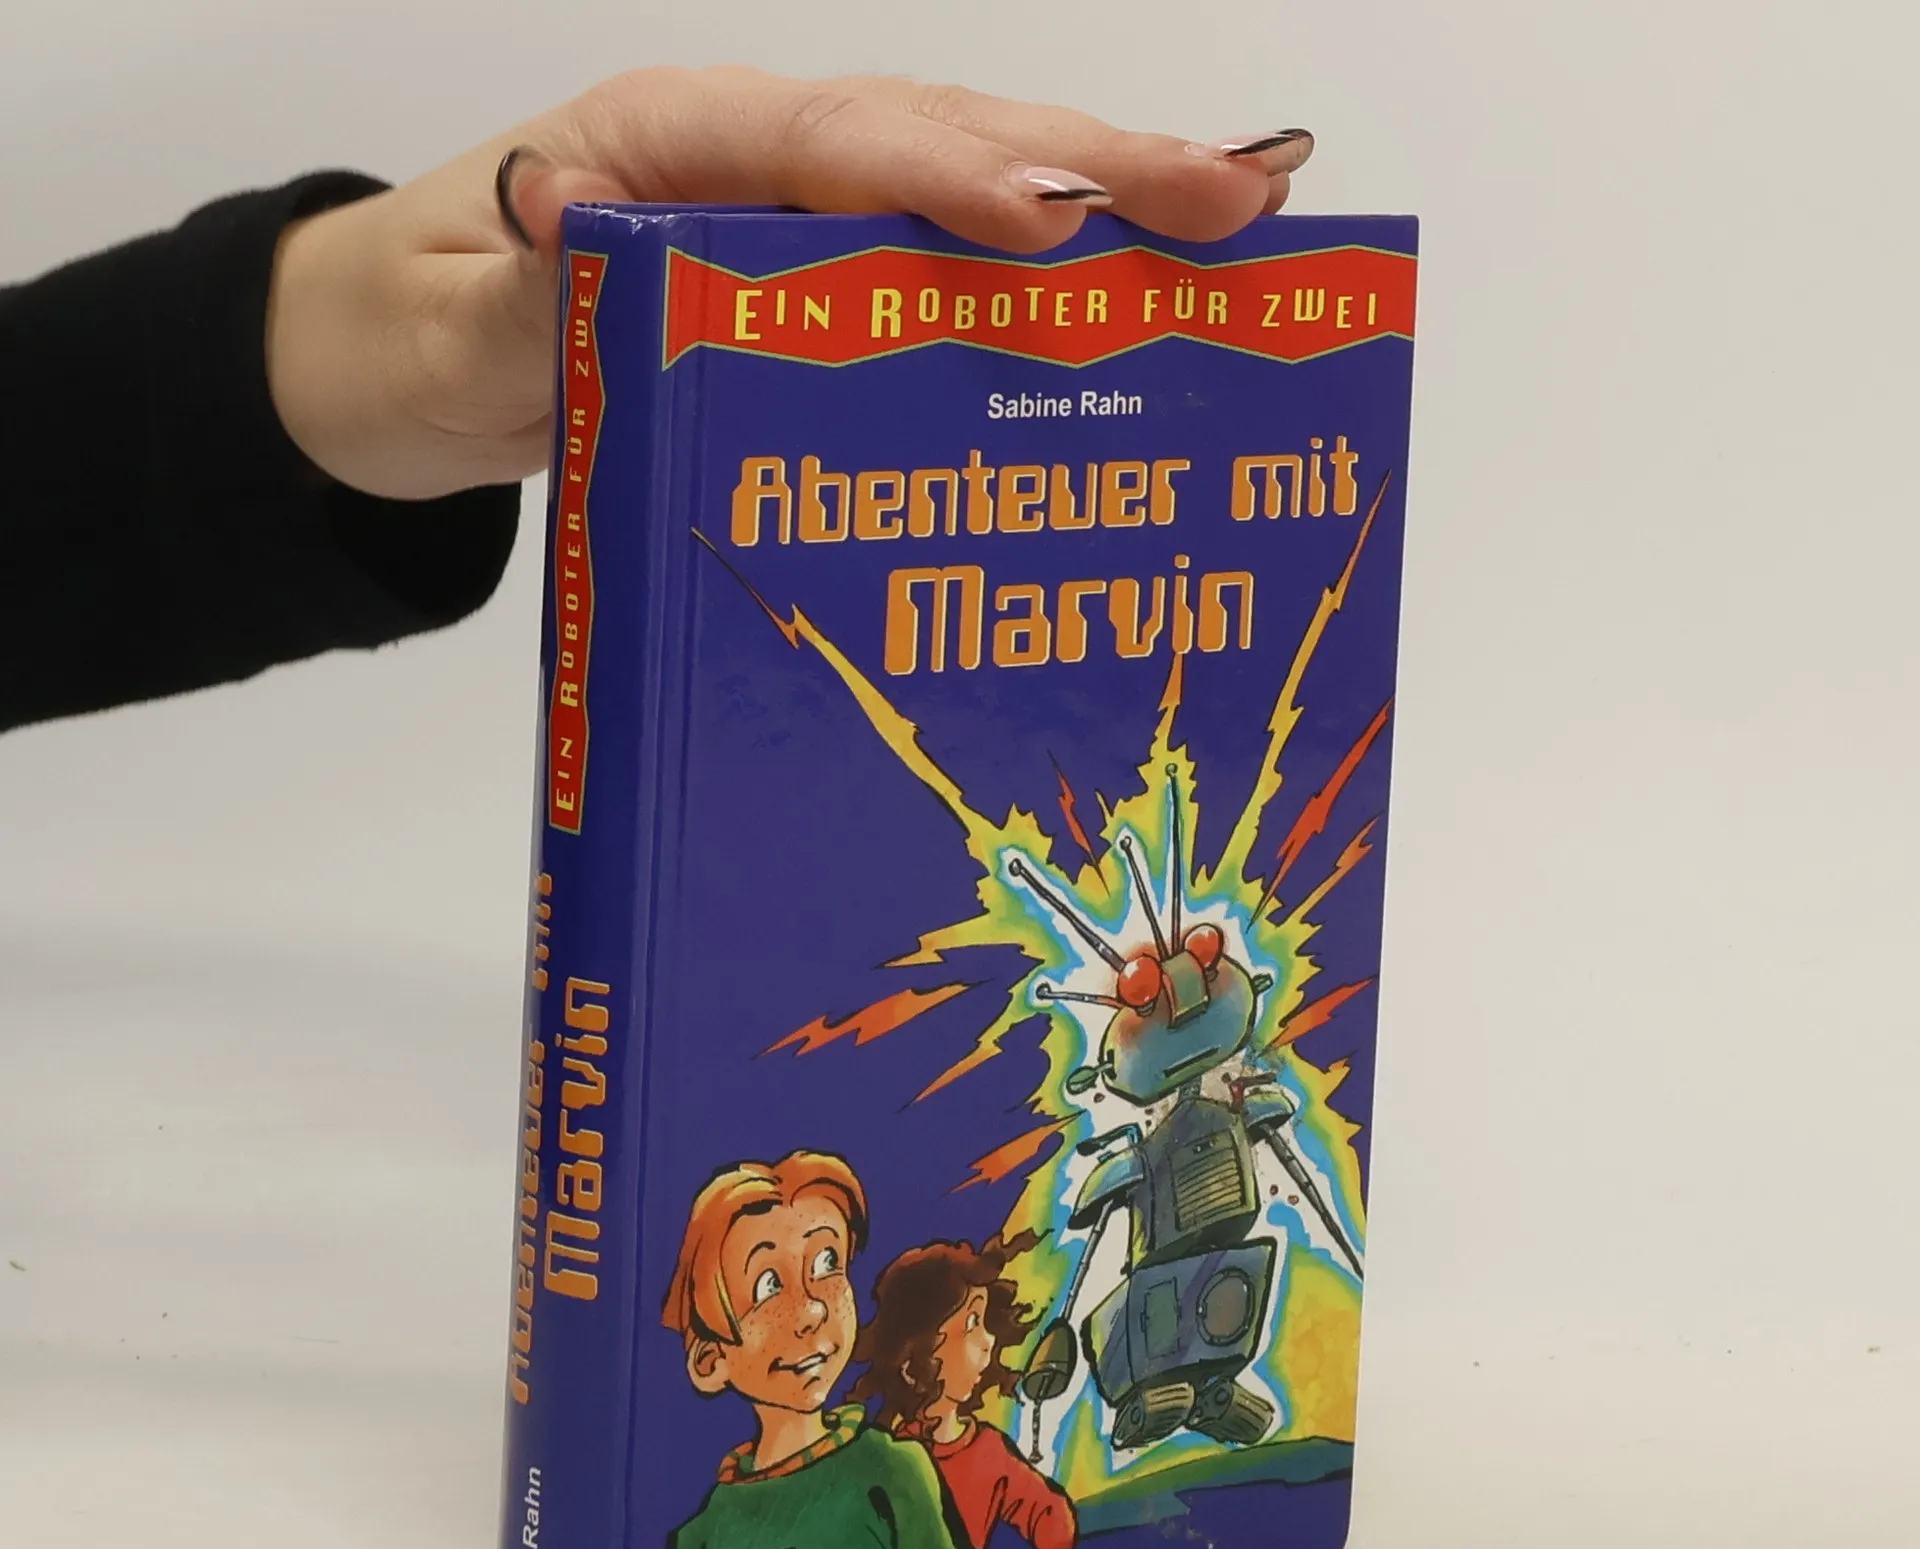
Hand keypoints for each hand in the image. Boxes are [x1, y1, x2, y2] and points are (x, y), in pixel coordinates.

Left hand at [265, 68, 1313, 499]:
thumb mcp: (448, 327)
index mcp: (670, 141)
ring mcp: (799, 214)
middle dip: (1093, 166)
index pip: (828, 138)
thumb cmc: (423, 321)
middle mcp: (756, 158)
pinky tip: (1144, 289)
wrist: (405, 351)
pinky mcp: (822, 281)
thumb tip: (569, 224)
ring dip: (1108, 202)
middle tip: (1237, 199)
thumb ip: (517, 295)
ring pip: (971, 182)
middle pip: (944, 134)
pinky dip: (1054, 269)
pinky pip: (950, 261)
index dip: (945, 173)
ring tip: (1244, 222)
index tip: (1048, 222)